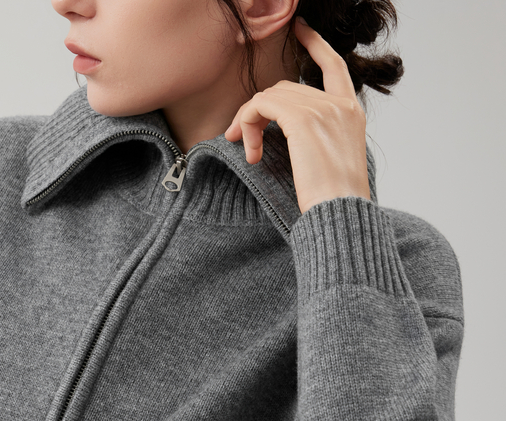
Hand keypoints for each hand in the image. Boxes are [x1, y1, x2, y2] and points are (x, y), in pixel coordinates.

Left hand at [224, 17, 370, 214]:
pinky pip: (261, 105)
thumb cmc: (334, 201)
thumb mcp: (331, 163)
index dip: (315, 44)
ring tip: (248, 152)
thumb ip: (317, 140)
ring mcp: (323, 109)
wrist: (340, 214)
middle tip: (242, 140)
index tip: (300, 31)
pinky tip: (247, 147)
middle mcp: (340, 105)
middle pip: (286, 88)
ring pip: (270, 96)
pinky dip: (247, 122)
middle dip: (258, 112)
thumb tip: (289, 137)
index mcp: (352, 113)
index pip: (334, 65)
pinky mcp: (302, 120)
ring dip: (249, 122)